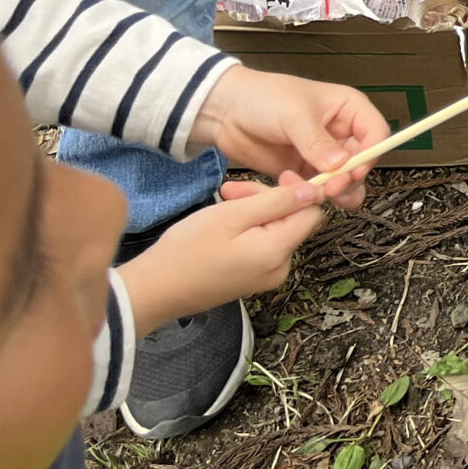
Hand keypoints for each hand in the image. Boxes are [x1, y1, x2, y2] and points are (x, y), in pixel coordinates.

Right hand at [117, 175, 328, 334]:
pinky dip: (248, 228)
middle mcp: (280, 268)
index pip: (312, 213)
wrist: (153, 291)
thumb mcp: (231, 216)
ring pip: (275, 230)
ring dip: (255, 211)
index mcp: (278, 252)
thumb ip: (276, 202)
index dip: (299, 191)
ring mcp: (266, 277)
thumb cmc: (186, 250)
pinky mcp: (252, 279)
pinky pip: (262, 245)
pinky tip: (224, 221)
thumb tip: (314, 191)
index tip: (274, 177)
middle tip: (231, 190)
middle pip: (292, 221)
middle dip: (268, 199)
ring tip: (224, 201)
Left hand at [192, 66, 387, 210]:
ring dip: (334, 191)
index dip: (370, 155)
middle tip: (330, 188)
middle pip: (362, 162)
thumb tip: (340, 165)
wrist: (224, 111)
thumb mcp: (294, 115)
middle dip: (349, 178)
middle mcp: (340, 132)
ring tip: (316, 195)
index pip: (375, 134)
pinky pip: (317, 188)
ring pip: (343, 180)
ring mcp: (322, 154)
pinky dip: (310, 195)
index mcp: (348, 109)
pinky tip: (294, 189)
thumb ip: (317, 142)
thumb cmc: (263, 98)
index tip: (353, 171)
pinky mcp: (303, 171)